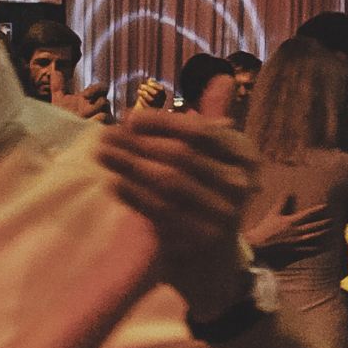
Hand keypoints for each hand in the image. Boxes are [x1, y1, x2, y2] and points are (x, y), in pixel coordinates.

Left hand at [95, 111, 258, 322]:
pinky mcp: (198, 240)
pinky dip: (133, 195)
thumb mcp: (218, 164)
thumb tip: (219, 78)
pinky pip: (158, 211)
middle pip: (180, 155)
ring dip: (128, 165)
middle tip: (104, 135)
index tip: (129, 118)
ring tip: (101, 154)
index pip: (201, 132)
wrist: (215, 270)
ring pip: (166, 182)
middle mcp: (240, 186)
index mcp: (246, 159)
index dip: (162, 123)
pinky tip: (113, 183)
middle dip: (138, 144)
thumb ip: (213, 123)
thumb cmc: (210, 204)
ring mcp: (222, 215)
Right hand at [246, 199, 330, 254]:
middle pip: (314, 226)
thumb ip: (281, 203)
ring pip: (314, 238)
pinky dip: (318, 249)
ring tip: (331, 232)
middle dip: (324, 223)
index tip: (326, 206)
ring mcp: (297, 243)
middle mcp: (296, 232)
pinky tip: (324, 248)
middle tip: (333, 220)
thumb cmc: (264, 230)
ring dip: (323, 234)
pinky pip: (309, 251)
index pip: (308, 214)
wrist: (258, 247)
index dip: (318, 209)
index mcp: (291, 221)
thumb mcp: (272, 214)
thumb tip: (286, 191)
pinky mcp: (295, 252)